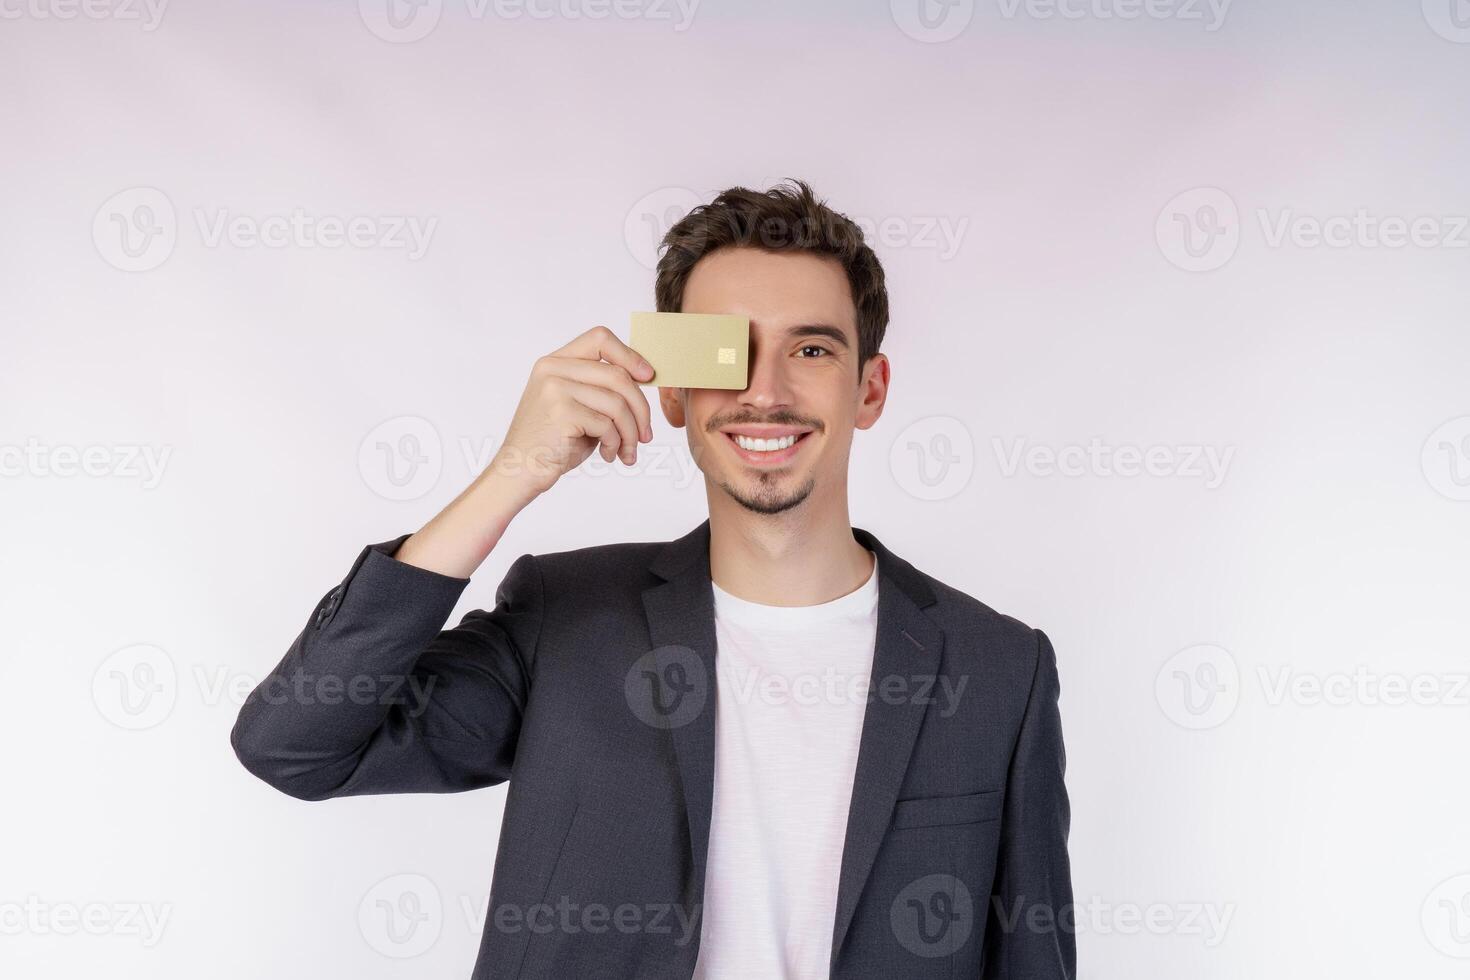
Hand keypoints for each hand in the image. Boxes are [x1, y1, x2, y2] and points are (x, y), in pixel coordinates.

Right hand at [489, 325, 655, 496]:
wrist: (521, 470)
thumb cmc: (554, 441)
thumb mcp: (578, 405)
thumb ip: (601, 388)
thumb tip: (646, 376)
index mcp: (555, 362)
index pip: (600, 338)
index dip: (630, 355)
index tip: (648, 377)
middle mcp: (552, 369)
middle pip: (618, 376)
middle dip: (640, 408)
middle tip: (646, 434)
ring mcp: (554, 389)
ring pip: (617, 403)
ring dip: (630, 432)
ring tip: (627, 450)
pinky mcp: (561, 412)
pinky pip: (607, 425)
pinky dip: (615, 444)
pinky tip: (609, 455)